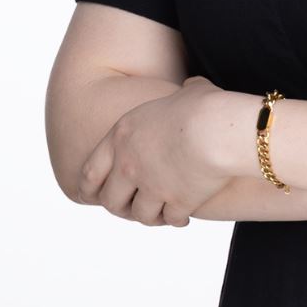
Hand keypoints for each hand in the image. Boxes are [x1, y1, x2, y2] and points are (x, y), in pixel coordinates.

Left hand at [76, 75, 229, 227]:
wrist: (217, 130)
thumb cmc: (203, 107)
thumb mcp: (186, 92)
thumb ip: (183, 92)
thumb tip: (192, 87)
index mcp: (122, 136)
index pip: (90, 171)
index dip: (89, 187)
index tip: (93, 196)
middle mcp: (129, 165)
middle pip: (111, 200)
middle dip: (121, 207)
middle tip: (132, 207)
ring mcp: (151, 187)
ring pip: (140, 214)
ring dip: (150, 215)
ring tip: (160, 213)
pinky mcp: (175, 203)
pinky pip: (170, 219)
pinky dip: (175, 219)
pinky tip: (183, 216)